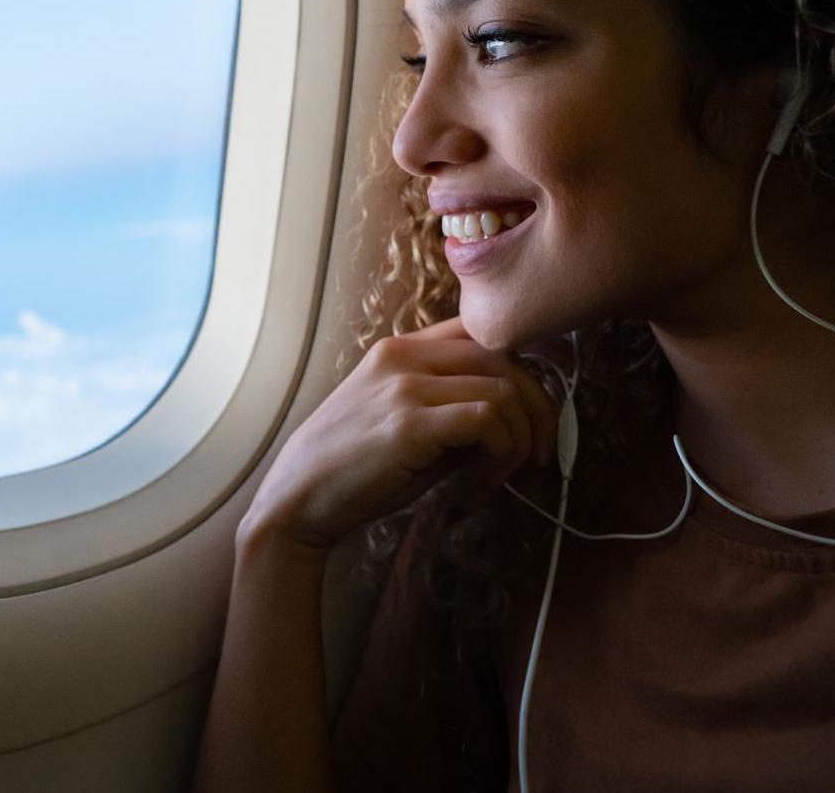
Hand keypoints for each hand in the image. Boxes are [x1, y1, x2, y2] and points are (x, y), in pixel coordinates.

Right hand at [244, 317, 557, 551]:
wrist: (297, 501)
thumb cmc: (352, 472)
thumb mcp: (403, 424)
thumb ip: (452, 409)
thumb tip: (516, 420)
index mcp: (400, 349)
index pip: (482, 334)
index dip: (521, 373)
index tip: (531, 417)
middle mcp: (403, 356)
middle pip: (504, 358)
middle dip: (536, 409)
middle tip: (538, 454)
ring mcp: (404, 386)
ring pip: (503, 390)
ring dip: (520, 439)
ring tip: (501, 474)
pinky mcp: (409, 423)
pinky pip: (487, 418)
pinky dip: (503, 451)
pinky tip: (486, 479)